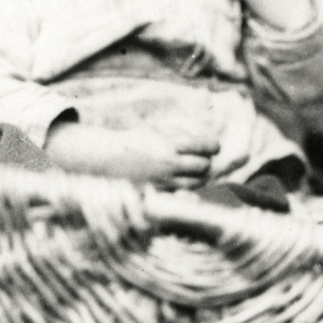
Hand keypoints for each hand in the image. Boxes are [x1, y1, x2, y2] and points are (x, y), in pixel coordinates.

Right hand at [45, 121, 219, 188]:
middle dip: (205, 161)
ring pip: (196, 182)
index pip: (204, 146)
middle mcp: (169, 163)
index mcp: (168, 144)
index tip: (214, 146)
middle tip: (202, 158)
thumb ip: (177, 135)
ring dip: (198, 176)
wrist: (109, 158)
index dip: (213, 146)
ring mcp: (164, 180)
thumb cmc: (134, 141)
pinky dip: (187, 187)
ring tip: (192, 170)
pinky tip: (181, 180)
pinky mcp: (159, 192)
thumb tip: (201, 139)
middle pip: (204, 166)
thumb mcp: (155, 130)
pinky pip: (182, 192)